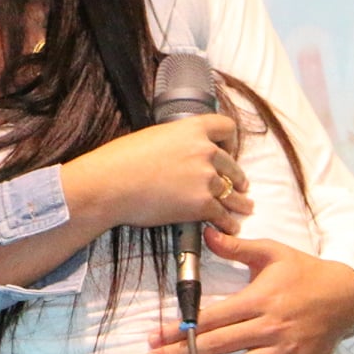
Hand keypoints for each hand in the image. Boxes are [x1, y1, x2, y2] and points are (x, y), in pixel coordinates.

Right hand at [63, 114, 254, 233]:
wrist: (110, 184)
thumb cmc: (120, 161)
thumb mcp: (152, 137)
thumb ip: (174, 142)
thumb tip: (177, 153)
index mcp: (192, 128)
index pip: (226, 128)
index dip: (231, 141)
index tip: (229, 151)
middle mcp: (204, 150)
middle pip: (232, 164)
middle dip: (237, 177)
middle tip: (240, 185)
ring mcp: (206, 178)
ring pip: (232, 191)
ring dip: (239, 202)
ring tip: (244, 208)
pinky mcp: (201, 204)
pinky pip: (223, 215)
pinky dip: (228, 222)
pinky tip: (229, 225)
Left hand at [144, 230, 353, 353]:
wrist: (347, 293)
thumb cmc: (305, 272)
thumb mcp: (272, 253)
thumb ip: (237, 247)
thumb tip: (206, 233)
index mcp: (258, 300)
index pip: (211, 318)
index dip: (181, 328)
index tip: (156, 336)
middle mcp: (267, 328)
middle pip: (217, 345)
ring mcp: (282, 351)